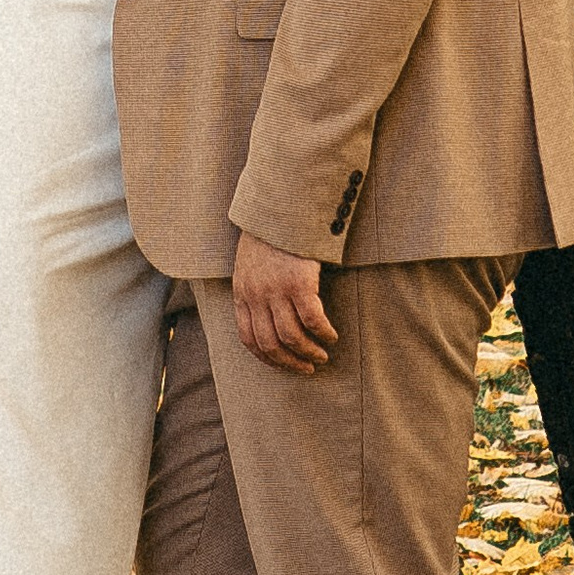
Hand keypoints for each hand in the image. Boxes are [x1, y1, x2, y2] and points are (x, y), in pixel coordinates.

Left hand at [233, 230, 339, 373]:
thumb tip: (268, 315)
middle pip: (270, 343)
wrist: (281, 206)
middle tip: (308, 368)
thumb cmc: (270, 233)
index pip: (248, 338)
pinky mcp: (298, 282)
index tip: (284, 365)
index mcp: (242, 292)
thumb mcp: (250, 264)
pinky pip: (312, 320)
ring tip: (322, 355)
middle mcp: (255, 295)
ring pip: (291, 337)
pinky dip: (323, 333)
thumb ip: (254, 288)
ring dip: (309, 352)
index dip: (267, 358)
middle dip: (290, 362)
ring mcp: (276, 290)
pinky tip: (331, 335)